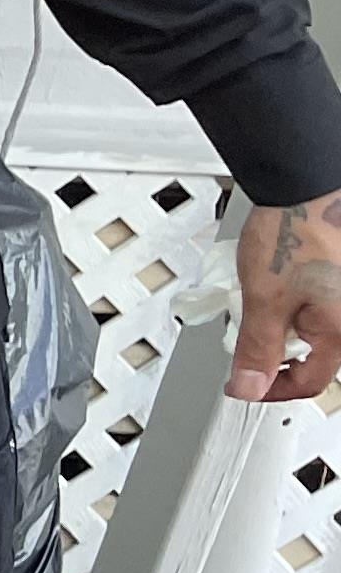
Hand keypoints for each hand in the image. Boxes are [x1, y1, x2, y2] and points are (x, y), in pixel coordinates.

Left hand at [229, 191, 338, 403]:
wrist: (308, 184)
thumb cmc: (295, 228)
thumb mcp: (263, 298)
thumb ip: (257, 348)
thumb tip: (248, 386)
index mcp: (339, 330)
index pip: (308, 382)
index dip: (268, 388)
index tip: (241, 383)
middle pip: (310, 353)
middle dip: (273, 345)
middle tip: (247, 325)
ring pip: (309, 325)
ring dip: (280, 319)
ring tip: (260, 290)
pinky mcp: (339, 275)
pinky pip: (315, 300)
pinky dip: (290, 297)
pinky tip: (274, 276)